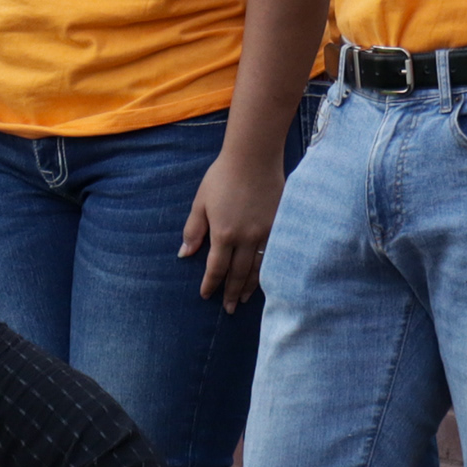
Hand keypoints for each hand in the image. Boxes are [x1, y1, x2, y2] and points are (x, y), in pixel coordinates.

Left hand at [178, 143, 278, 310]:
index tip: (206, 295)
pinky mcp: (280, 224)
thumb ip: (194, 230)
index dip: (211, 284)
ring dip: (251, 285)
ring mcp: (266, 232)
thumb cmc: (223, 176)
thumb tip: (185, 254)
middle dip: (232, 292)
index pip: (216, 268)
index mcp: (223, 234)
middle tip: (230, 308)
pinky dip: (268, 268)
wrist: (254, 157)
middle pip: (239, 273)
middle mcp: (246, 238)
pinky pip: (274, 253)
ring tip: (246, 299)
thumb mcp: (200, 202)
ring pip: (258, 267)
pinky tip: (267, 276)